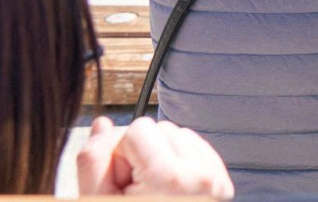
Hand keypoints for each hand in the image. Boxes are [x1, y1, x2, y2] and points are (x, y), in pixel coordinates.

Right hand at [73, 117, 234, 196]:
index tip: (124, 187)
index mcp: (171, 180)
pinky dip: (180, 164)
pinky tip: (168, 192)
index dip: (121, 157)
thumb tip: (104, 123)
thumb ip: (94, 161)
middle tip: (137, 192)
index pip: (138, 128)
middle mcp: (202, 177)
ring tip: (152, 193)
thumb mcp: (98, 200)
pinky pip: (197, 151)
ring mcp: (217, 182)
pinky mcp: (223, 187)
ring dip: (162, 158)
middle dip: (142, 155)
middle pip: (162, 128)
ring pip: (180, 137)